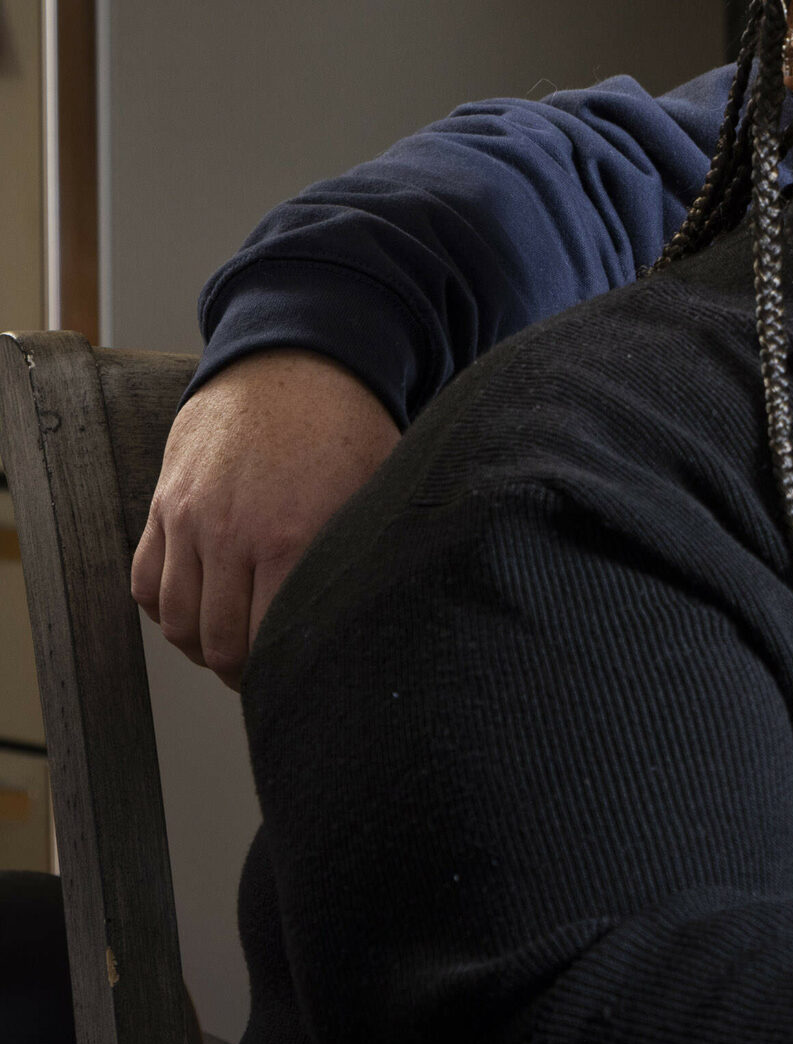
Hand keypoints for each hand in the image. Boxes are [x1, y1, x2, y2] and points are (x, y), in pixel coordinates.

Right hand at [131, 349, 399, 687]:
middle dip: (243, 672)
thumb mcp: (380, 490)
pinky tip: (198, 613)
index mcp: (293, 539)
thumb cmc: (349, 429)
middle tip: (268, 675)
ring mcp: (190, 519)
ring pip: (177, 621)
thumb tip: (396, 612)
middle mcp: (232, 535)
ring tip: (232, 650)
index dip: (285, 673)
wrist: (296, 363)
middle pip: (219, 643)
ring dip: (202, 647)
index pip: (271, 642)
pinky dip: (165, 609)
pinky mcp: (164, 504)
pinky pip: (145, 581)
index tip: (301, 680)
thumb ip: (373, 552)